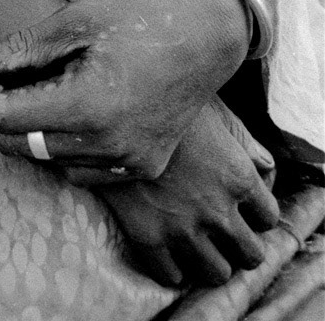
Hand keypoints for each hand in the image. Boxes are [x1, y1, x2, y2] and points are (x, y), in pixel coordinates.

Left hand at [0, 0, 249, 182]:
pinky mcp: (144, 166)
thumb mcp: (75, 21)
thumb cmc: (139, 18)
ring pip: (51, 161)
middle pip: (21, 146)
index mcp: (87, 106)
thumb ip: (22, 48)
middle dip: (0, 111)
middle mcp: (108, 145)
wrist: (206, 36)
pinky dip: (67, 147)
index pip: (4, 119)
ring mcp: (129, 162)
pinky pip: (84, 171)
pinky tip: (72, 110)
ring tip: (41, 86)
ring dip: (33, 130)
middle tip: (2, 75)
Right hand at [97, 99, 278, 287]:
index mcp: (238, 177)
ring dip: (211, 262)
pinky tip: (168, 253)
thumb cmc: (166, 103)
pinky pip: (171, 276)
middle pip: (250, 255)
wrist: (111, 109)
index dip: (257, 216)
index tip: (244, 211)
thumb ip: (245, 145)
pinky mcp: (148, 237)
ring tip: (199, 247)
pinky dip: (173, 270)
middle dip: (240, 247)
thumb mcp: (215, 115)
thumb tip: (264, 167)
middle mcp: (217, 210)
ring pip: (216, 273)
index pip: (269, 218)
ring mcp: (182, 228)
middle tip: (225, 235)